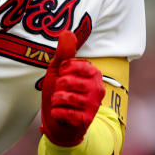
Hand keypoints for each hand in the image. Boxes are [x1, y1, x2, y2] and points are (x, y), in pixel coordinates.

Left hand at [41, 31, 104, 146]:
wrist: (60, 123)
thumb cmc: (60, 92)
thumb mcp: (58, 70)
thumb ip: (64, 52)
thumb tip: (68, 31)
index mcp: (93, 72)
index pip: (70, 65)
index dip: (60, 72)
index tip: (63, 76)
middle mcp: (98, 86)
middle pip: (65, 82)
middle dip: (56, 88)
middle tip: (61, 93)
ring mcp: (94, 104)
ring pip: (64, 97)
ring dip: (56, 101)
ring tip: (61, 103)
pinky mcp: (88, 119)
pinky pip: (64, 112)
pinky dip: (57, 114)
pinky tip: (62, 115)